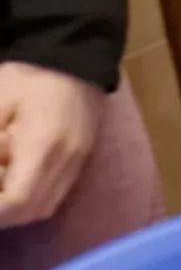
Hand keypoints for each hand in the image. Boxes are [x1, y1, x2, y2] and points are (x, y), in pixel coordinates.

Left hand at [0, 61, 105, 227]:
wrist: (75, 57)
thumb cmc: (27, 78)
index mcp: (44, 144)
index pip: (17, 201)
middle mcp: (67, 161)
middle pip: (30, 212)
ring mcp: (77, 163)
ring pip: (42, 209)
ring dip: (12, 209)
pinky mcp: (80, 161)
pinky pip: (52, 197)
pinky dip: (27, 201)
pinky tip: (11, 182)